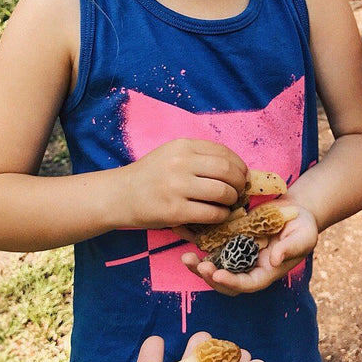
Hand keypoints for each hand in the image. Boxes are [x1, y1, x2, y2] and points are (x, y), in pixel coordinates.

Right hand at [118, 139, 247, 229]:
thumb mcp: (171, 155)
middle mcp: (181, 163)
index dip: (239, 164)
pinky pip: (211, 213)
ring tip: (229, 203)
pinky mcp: (175, 211)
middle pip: (227, 171)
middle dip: (240, 183)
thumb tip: (235, 167)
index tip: (242, 174)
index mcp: (182, 146)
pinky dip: (221, 215)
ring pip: (223, 192)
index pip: (223, 152)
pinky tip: (218, 215)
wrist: (120, 195)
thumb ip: (198, 156)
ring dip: (232, 200)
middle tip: (239, 191)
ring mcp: (177, 187)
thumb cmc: (149, 175)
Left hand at [179, 201, 318, 295]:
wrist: (293, 208)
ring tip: (186, 257)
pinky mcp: (227, 238)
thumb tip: (273, 260)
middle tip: (199, 266)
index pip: (247, 284)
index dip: (232, 282)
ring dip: (197, 264)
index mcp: (265, 271)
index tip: (218, 275)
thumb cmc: (302, 225)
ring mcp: (236, 254)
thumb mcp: (304, 236)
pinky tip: (182, 232)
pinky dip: (195, 240)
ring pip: (213, 265)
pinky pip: (209, 243)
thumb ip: (291, 248)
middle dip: (210, 277)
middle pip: (225, 280)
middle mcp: (247, 267)